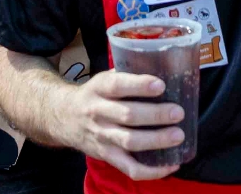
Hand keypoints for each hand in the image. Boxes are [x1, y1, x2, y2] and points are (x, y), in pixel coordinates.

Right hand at [52, 70, 185, 179]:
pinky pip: (130, 168)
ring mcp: (102, 137)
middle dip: (155, 115)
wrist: (63, 117)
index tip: (161, 85)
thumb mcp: (103, 79)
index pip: (118, 85)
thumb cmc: (94, 95)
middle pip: (128, 115)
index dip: (139, 85)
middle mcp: (98, 112)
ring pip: (130, 142)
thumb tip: (163, 69)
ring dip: (156, 140)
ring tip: (178, 135)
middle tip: (178, 112)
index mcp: (99, 88)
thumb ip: (127, 75)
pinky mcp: (107, 156)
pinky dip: (152, 171)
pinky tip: (171, 164)